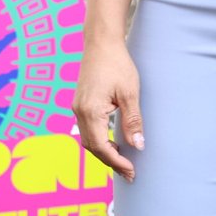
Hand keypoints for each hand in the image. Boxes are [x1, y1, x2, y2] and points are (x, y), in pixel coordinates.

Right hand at [73, 38, 143, 181]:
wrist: (100, 43)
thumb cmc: (117, 64)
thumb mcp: (130, 94)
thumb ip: (133, 122)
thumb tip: (138, 147)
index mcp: (90, 111)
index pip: (101, 147)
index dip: (117, 162)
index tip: (132, 172)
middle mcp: (79, 112)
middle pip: (92, 147)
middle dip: (110, 162)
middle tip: (129, 173)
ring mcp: (77, 108)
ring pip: (88, 140)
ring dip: (104, 152)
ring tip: (123, 160)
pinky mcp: (80, 104)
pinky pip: (87, 130)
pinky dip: (99, 141)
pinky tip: (113, 142)